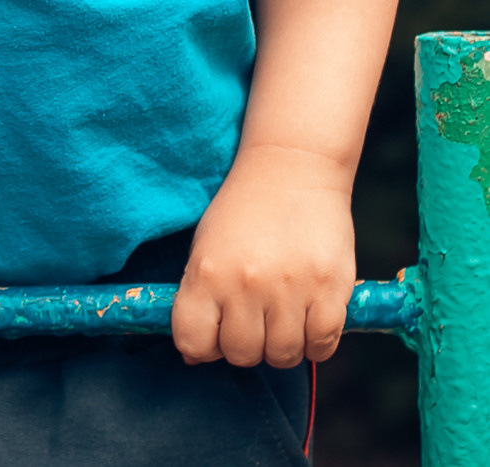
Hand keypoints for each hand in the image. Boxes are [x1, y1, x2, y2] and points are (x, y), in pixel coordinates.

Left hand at [171, 143, 358, 367]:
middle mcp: (247, 284)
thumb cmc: (242, 212)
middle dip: (243, 348)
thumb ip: (199, 298)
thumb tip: (196, 355)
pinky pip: (323, 345)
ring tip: (280, 322)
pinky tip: (308, 323)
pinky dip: (315, 345)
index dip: (201, 346)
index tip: (212, 334)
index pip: (193, 340)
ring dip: (280, 348)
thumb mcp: (205, 247)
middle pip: (242, 354)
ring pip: (283, 356)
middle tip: (251, 325)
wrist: (291, 169)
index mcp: (207, 272)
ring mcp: (291, 288)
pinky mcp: (332, 289)